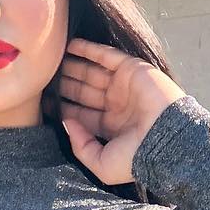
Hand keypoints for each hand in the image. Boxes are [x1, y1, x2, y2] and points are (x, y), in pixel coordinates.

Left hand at [56, 37, 187, 183]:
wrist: (166, 140)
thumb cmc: (135, 158)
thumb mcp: (102, 164)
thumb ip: (81, 147)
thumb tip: (67, 123)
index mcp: (109, 127)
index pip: (81, 113)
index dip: (63, 107)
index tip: (43, 102)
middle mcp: (116, 105)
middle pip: (84, 90)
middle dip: (66, 83)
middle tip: (45, 76)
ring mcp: (124, 86)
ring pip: (92, 72)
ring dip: (73, 65)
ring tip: (53, 58)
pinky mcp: (132, 69)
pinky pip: (107, 56)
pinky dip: (89, 49)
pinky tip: (71, 45)